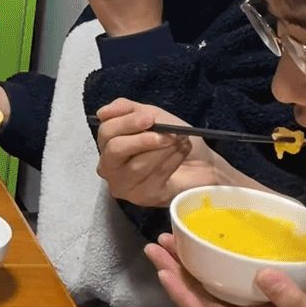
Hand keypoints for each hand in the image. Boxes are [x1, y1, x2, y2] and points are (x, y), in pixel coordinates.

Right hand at [92, 98, 239, 206]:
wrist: (202, 163)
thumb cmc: (174, 139)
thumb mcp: (153, 115)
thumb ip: (126, 109)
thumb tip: (103, 112)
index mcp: (109, 144)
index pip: (106, 133)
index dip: (126, 123)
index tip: (149, 118)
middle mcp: (109, 167)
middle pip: (114, 150)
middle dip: (142, 139)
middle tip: (167, 134)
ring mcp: (124, 185)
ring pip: (136, 165)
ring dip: (162, 150)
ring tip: (180, 142)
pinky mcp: (142, 197)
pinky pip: (154, 176)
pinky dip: (171, 161)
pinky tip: (181, 155)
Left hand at [147, 234, 305, 306]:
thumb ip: (291, 299)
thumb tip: (262, 274)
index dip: (180, 294)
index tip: (163, 272)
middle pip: (199, 293)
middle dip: (175, 271)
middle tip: (156, 245)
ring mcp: (253, 299)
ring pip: (211, 280)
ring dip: (189, 262)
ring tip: (171, 239)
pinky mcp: (265, 286)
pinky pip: (231, 272)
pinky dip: (216, 257)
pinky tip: (210, 241)